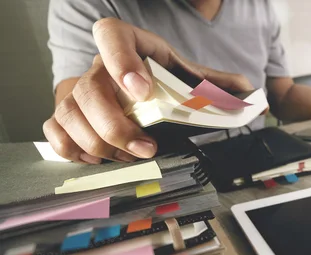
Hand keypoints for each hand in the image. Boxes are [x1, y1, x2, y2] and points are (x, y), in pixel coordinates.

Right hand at [43, 18, 254, 162]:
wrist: (144, 92)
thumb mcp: (195, 80)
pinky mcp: (68, 114)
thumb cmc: (168, 84)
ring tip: (129, 158)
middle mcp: (101, 67)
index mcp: (134, 47)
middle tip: (146, 148)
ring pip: (69, 111)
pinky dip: (72, 148)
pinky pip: (55, 128)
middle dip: (116, 125)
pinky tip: (99, 159)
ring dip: (98, 143)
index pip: (112, 34)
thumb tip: (251, 95)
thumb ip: (220, 85)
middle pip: (90, 87)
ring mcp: (81, 90)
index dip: (121, 58)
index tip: (141, 91)